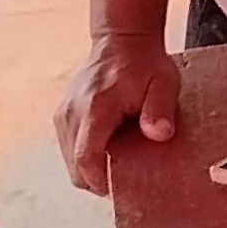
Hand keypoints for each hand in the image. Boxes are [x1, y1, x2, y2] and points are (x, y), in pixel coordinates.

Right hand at [57, 34, 182, 191]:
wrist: (121, 39)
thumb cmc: (144, 63)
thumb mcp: (164, 83)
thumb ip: (160, 109)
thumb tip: (159, 134)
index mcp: (95, 108)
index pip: (85, 159)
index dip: (101, 182)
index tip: (123, 188)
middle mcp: (72, 113)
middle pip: (75, 167)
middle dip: (98, 180)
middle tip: (127, 178)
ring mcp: (63, 114)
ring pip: (70, 161)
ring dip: (92, 168)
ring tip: (120, 161)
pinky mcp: (62, 115)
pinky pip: (70, 148)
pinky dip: (87, 156)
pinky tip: (110, 148)